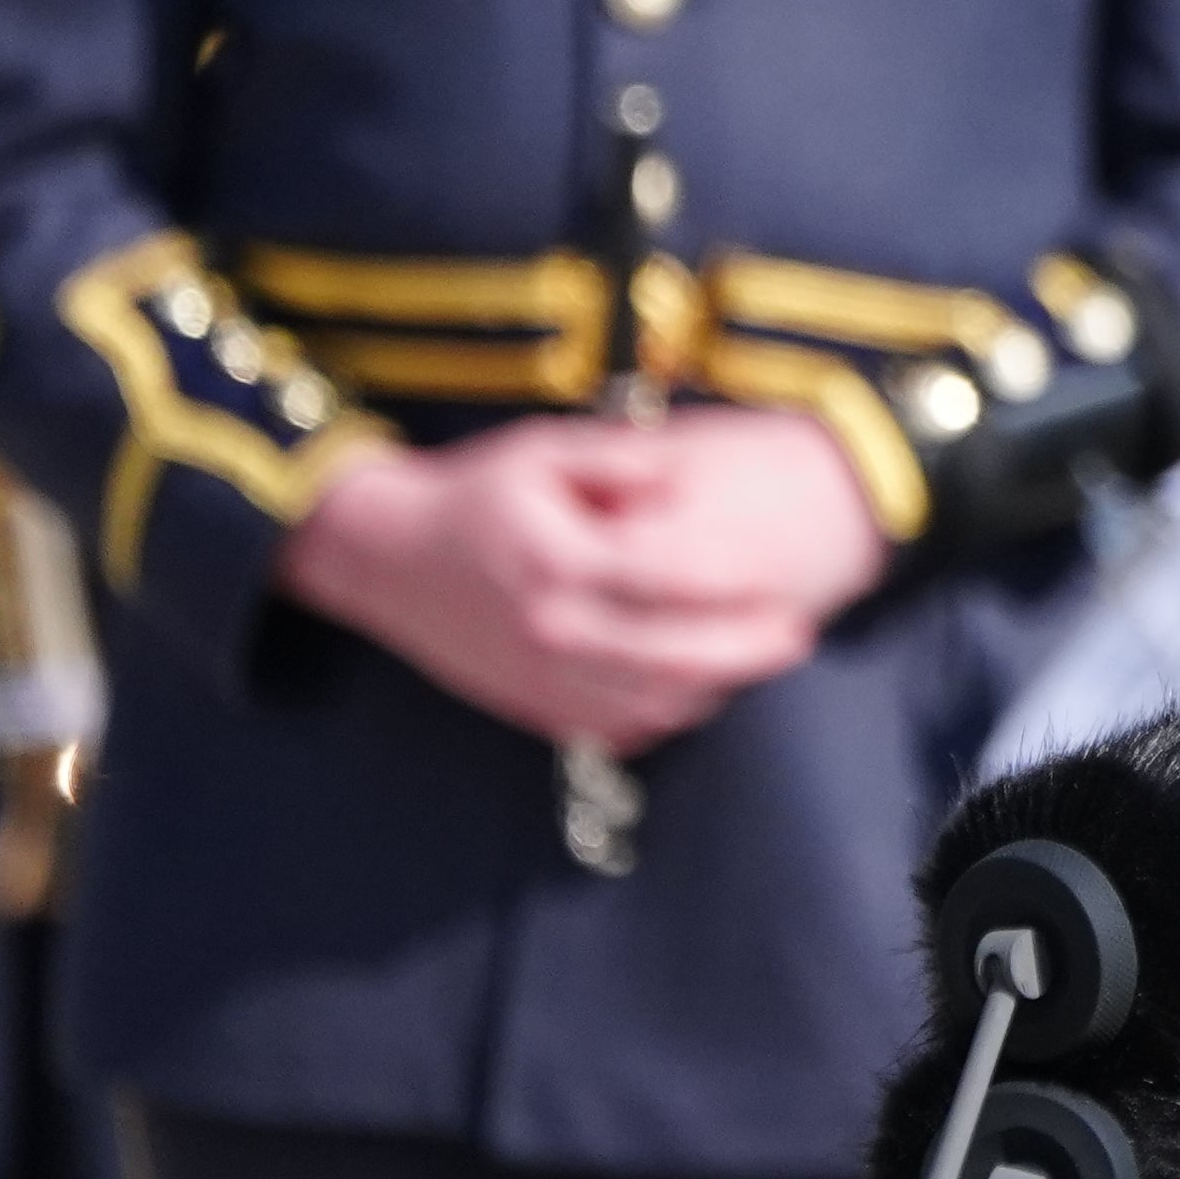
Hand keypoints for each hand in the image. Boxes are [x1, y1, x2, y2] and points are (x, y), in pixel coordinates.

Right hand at [272, 404, 885, 747]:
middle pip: (671, 659)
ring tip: (753, 661)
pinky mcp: (530, 706)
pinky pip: (612, 728)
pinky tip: (693, 689)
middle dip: (744, 652)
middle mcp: (551, 628)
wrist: (385, 557)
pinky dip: (662, 716)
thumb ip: (619, 460)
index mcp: (558, 560)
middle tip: (794, 635)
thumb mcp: (543, 451)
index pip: (664, 581)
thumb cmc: (474, 495)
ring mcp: (539, 677)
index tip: (777, 579)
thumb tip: (685, 479)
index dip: (730, 584)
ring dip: (712, 688)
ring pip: (649, 705)